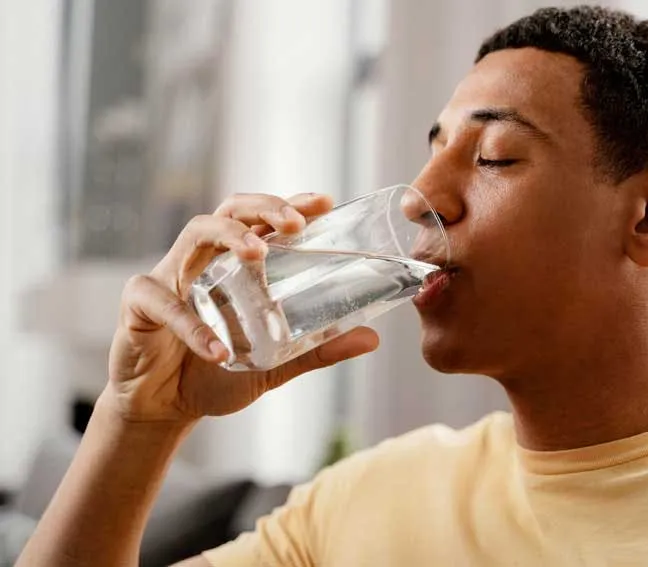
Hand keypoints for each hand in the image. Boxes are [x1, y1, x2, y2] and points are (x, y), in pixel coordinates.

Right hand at [105, 193, 378, 422]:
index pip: (263, 221)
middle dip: (264, 208)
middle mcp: (204, 259)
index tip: (324, 202)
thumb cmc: (216, 373)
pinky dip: (192, 326)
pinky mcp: (140, 304)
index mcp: (234, 264)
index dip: (290, 205)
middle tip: (294, 224)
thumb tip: (371, 339)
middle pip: (231, 211)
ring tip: (258, 255)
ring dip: (229, 237)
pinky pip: (164, 303)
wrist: (163, 408)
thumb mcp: (274, 362)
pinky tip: (218, 350)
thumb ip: (316, 349)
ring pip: (196, 233)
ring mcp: (170, 275)